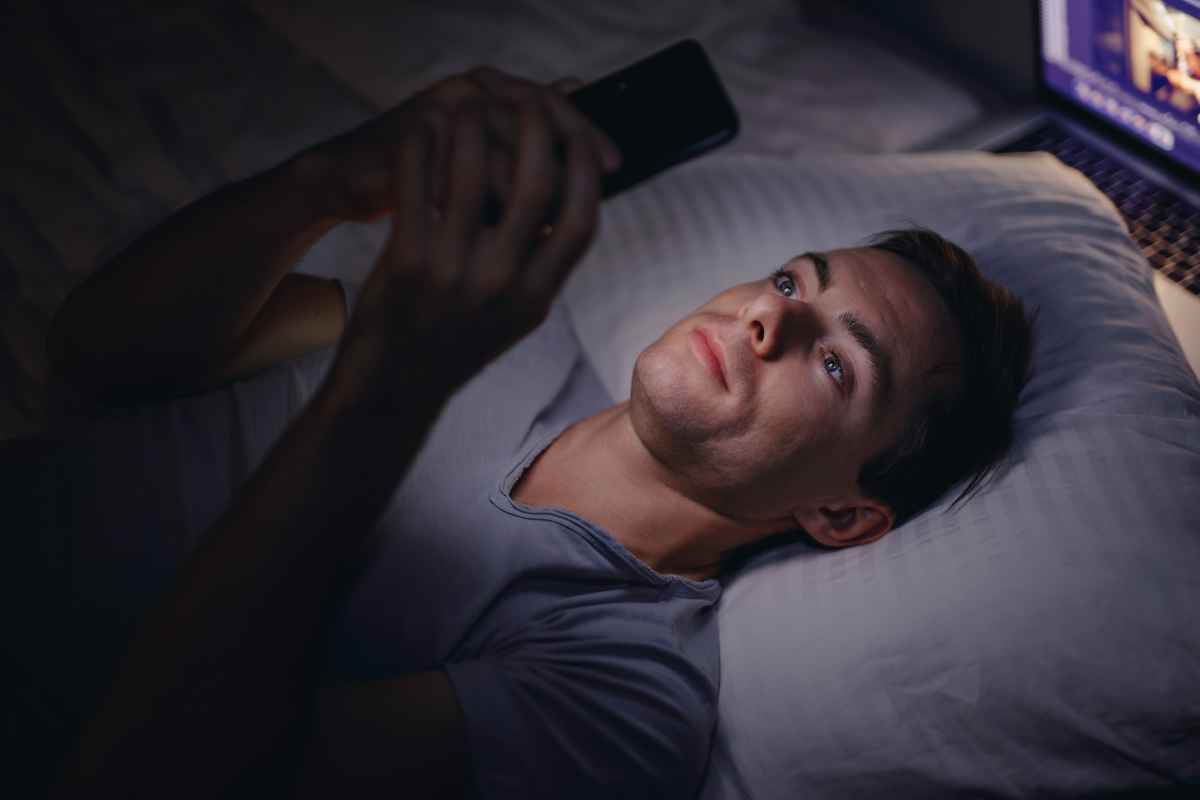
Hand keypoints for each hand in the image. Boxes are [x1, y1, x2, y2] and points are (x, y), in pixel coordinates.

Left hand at [324, 70, 612, 411]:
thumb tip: (568, 203)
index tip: (581, 136)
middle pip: (538, 190)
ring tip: (469, 104)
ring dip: (474, 128)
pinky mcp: (406, 262)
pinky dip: (422, 149)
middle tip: (530, 103)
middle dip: (539, 133)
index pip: (582, 223)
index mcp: (536, 298)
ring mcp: (453, 273)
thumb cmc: (456, 341)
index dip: (586, 171)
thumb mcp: (514, 314)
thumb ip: (541, 263)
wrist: (394, 385)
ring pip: (474, 178)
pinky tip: (424, 128)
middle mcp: (501, 286)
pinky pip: (418, 187)